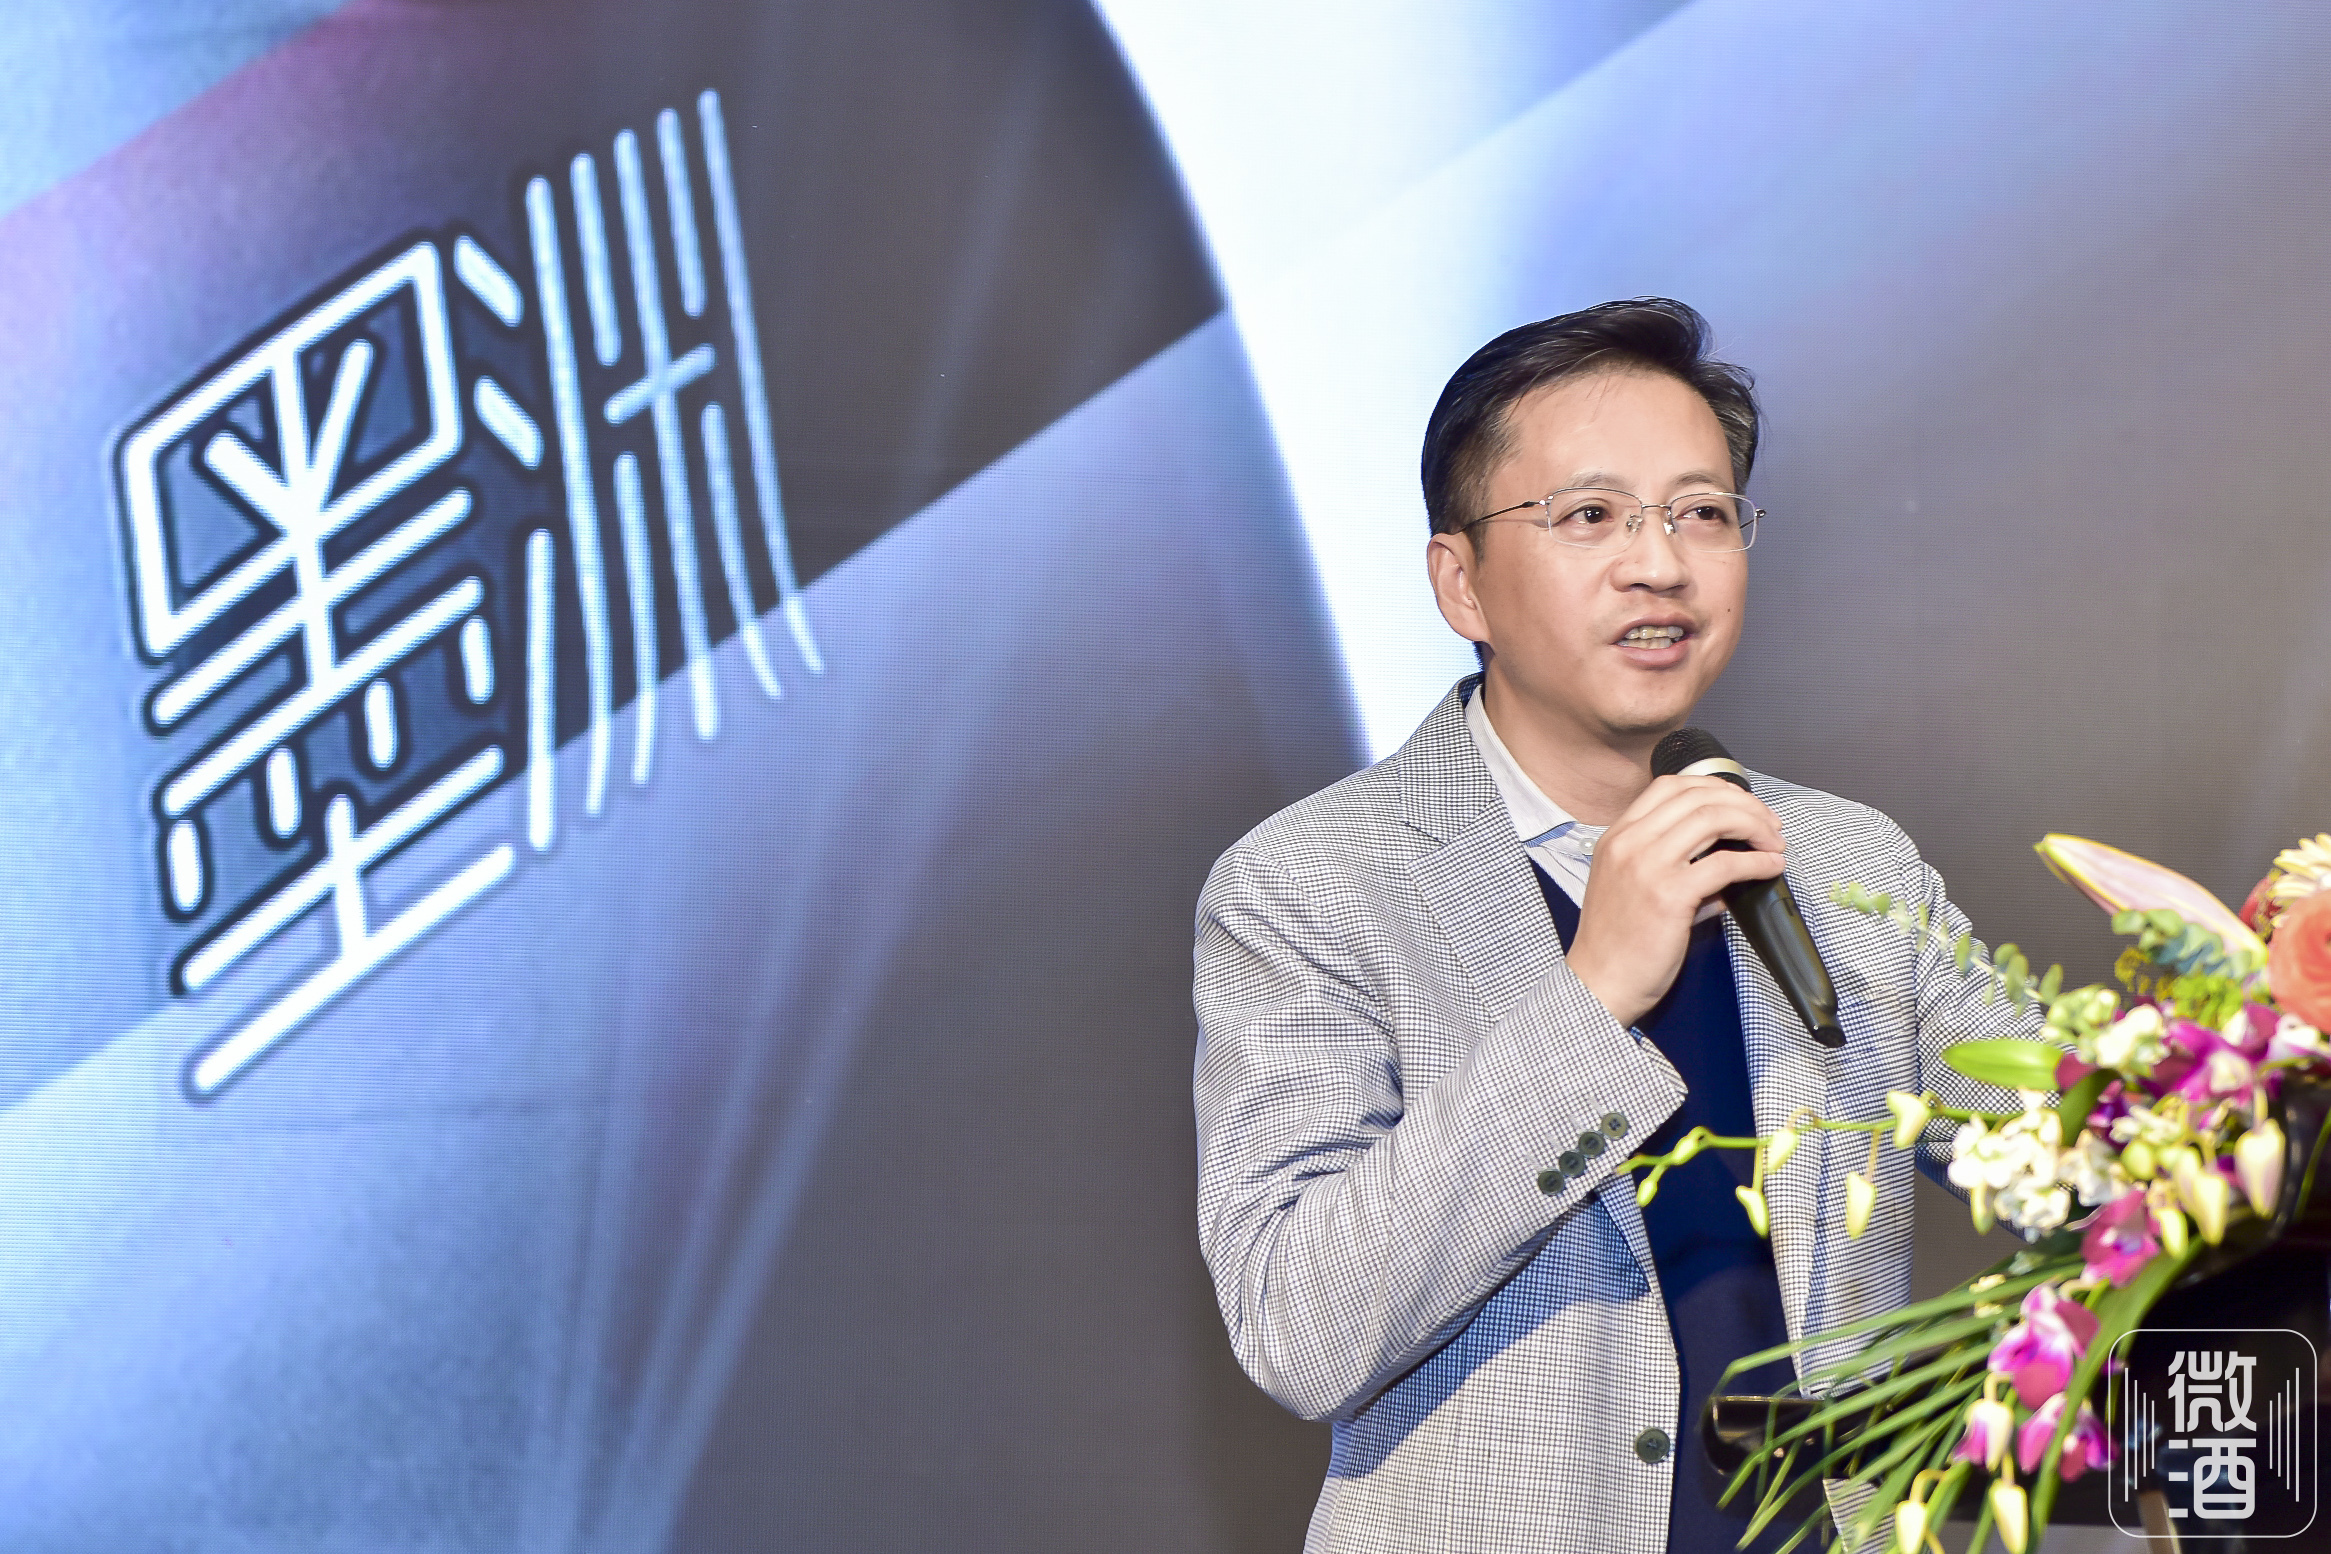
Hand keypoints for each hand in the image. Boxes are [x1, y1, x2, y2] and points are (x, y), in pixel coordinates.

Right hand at [1565, 775, 1786, 1028]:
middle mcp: (1629, 842)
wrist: (1597, 983)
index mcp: (1617, 836)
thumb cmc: (1615, 943)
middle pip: (1698, 797)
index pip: (1669, 786)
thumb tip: (1724, 861)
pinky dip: (1756, 861)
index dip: (1714, 788)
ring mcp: (1647, 866)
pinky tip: (1770, 867)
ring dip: (1755, 825)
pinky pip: (1725, 863)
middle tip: (1769, 825)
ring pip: (1713, 818)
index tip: (1740, 804)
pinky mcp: (1668, 894)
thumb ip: (1672, 867)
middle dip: (1744, 805)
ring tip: (1774, 843)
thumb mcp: (1630, 887)